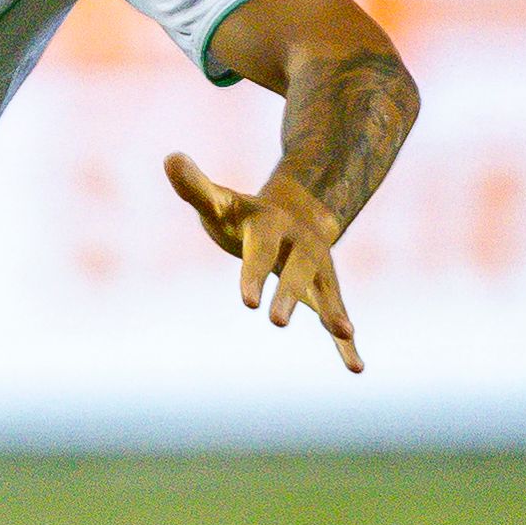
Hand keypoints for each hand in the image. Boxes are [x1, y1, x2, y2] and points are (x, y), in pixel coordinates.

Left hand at [163, 153, 359, 373]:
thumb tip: (169, 157)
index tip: (247, 303)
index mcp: (273, 226)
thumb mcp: (218, 201)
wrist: (297, 211)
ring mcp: (319, 270)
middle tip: (275, 322)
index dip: (253, 274)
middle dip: (289, 294)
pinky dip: (346, 342)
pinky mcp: (326, 291)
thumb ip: (195, 186)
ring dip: (335, 313)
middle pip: (298, 271)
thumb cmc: (245, 215)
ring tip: (346, 335)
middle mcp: (302, 247)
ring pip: (328, 292)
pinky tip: (356, 368)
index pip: (262, 250)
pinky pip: (338, 314)